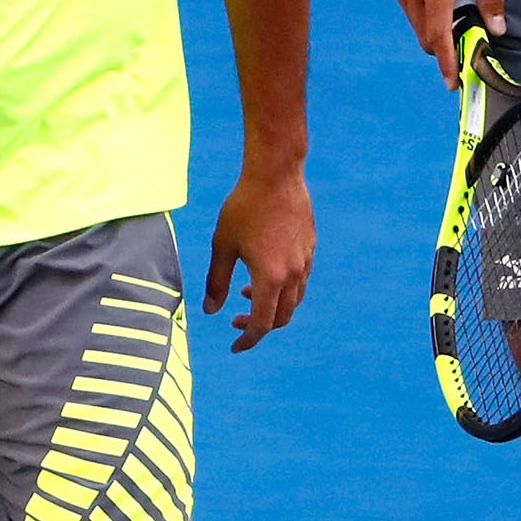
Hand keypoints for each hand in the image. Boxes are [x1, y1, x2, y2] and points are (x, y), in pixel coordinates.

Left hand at [203, 161, 314, 352]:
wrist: (276, 174)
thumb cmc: (244, 207)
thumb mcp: (223, 245)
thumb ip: (216, 282)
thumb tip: (210, 311)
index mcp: (271, 277)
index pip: (263, 324)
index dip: (248, 339)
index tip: (235, 345)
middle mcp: (294, 274)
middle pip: (282, 317)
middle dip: (260, 326)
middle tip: (236, 320)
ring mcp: (306, 260)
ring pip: (294, 299)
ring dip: (273, 305)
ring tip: (248, 293)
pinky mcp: (310, 247)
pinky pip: (301, 279)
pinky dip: (284, 287)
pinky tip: (266, 272)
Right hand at [389, 0, 504, 88]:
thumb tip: (497, 29)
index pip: (438, 34)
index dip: (446, 62)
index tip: (453, 82)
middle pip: (425, 35)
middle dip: (443, 44)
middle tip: (467, 35)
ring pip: (416, 23)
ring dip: (435, 26)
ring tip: (457, 4)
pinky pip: (410, 7)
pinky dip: (426, 11)